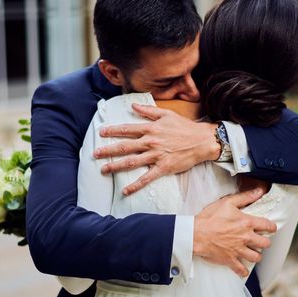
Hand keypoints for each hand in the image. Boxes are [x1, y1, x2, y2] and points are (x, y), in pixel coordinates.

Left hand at [94, 103, 220, 194]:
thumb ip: (148, 111)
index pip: (127, 129)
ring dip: (116, 166)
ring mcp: (156, 156)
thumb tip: (133, 106)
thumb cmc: (185, 127)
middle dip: (108, 150)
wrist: (202, 140)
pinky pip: (146, 178)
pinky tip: (125, 191)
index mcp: (150, 128)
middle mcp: (150, 142)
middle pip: (125, 146)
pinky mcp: (163, 168)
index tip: (101, 132)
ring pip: (132, 162)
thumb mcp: (166, 114)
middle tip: (95, 154)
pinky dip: (135, 185)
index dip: (113, 130)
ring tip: (103, 170)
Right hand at [193, 187, 276, 276]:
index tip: (271, 228)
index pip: (267, 225)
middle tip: (262, 240)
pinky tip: (244, 269)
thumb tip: (260, 190)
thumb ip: (245, 197)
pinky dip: (243, 271)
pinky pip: (241, 269)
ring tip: (254, 253)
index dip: (272, 227)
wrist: (195, 233)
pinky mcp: (230, 260)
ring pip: (256, 257)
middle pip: (265, 244)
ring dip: (257, 255)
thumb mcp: (227, 202)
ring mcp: (238, 250)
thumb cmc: (209, 217)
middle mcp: (245, 238)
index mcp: (246, 223)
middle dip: (265, 242)